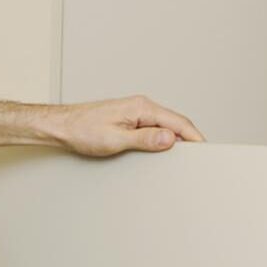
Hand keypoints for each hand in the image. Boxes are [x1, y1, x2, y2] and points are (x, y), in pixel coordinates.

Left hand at [47, 95, 204, 156]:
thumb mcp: (115, 139)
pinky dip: (159, 141)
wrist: (60, 126)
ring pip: (164, 127)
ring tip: (178, 159)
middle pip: (175, 124)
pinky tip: (158, 152)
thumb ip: (145, 139)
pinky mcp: (128, 120)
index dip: (195, 138)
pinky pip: (152, 130)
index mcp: (142, 107)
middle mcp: (141, 106)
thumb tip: (170, 139)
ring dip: (173, 141)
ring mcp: (135, 113)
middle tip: (195, 159)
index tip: (206, 150)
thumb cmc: (81, 130)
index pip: (179, 122)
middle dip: (187, 140)